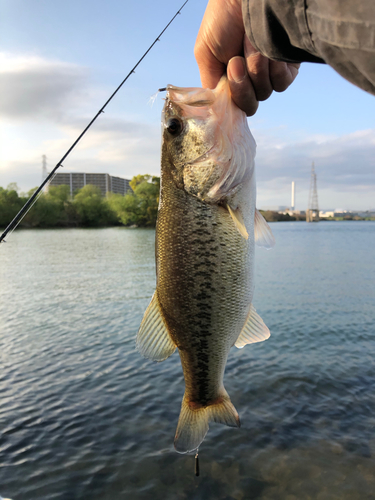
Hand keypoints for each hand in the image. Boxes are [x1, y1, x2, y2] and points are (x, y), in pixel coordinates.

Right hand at [194, 0, 299, 115]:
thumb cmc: (223, 17)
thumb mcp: (205, 54)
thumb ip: (209, 83)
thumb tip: (216, 109)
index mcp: (230, 80)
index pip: (234, 106)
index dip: (232, 97)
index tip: (228, 74)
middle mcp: (250, 79)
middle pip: (249, 105)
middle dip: (242, 85)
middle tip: (237, 60)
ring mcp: (269, 73)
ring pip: (264, 93)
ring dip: (256, 68)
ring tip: (251, 42)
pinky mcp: (287, 66)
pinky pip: (281, 82)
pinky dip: (273, 66)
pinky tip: (269, 47)